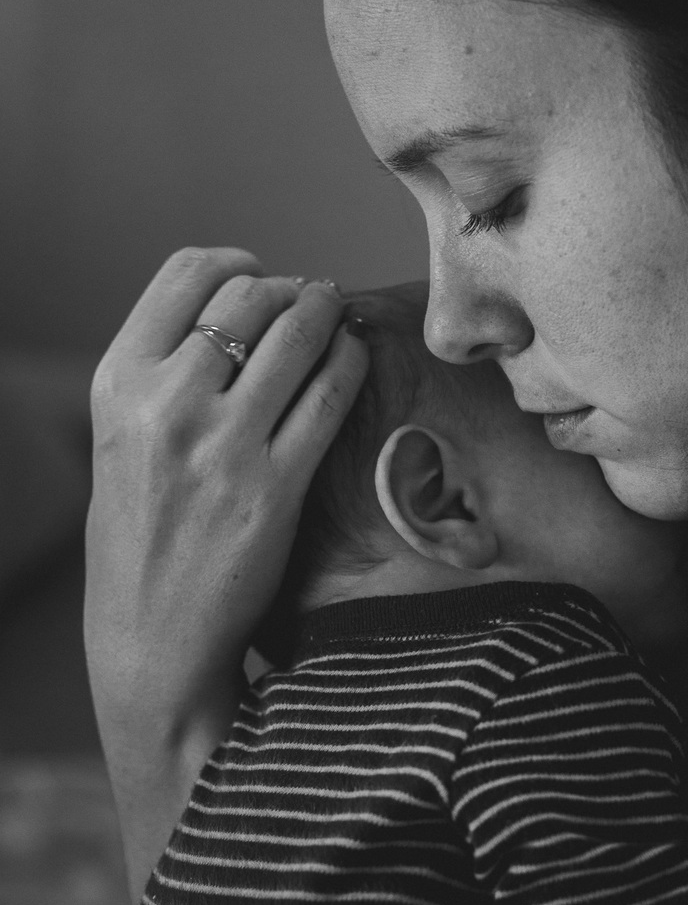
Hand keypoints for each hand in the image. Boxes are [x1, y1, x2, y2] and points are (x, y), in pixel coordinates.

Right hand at [85, 246, 369, 897]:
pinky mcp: (274, 487)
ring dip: (329, 315)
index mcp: (117, 384)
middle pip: (250, 295)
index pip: (186, 274)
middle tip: (312, 302)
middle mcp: (164, 405)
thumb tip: (232, 311)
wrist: (150, 640)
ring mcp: (222, 446)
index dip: (237, 264)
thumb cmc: (140, 537)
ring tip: (338, 320)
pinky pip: (330, 395)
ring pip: (298, 334)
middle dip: (292, 289)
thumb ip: (161, 374)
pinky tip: (353, 361)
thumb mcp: (120, 440)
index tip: (261, 277)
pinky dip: (350, 363)